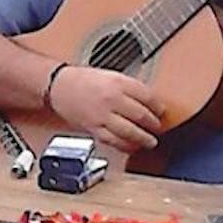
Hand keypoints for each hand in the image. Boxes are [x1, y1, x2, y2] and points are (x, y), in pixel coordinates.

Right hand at [48, 62, 168, 155]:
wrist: (60, 86)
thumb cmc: (84, 80)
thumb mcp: (111, 76)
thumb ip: (129, 88)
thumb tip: (148, 102)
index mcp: (118, 83)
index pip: (147, 97)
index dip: (158, 106)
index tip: (161, 111)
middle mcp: (111, 99)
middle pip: (141, 115)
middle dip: (153, 124)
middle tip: (158, 127)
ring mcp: (102, 115)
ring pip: (129, 131)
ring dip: (143, 139)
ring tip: (150, 141)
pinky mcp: (94, 128)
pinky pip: (113, 140)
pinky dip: (125, 145)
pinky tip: (132, 147)